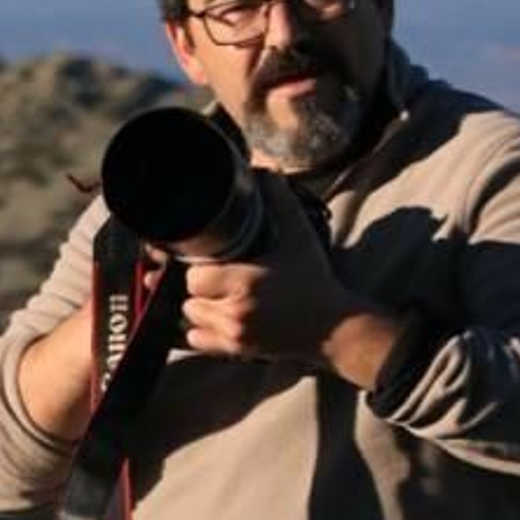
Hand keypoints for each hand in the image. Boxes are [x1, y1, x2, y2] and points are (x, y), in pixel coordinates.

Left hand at [178, 175, 401, 388]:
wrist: (332, 327)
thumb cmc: (313, 279)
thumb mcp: (299, 234)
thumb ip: (279, 199)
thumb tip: (265, 168)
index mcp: (245, 281)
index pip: (193, 276)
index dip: (197, 267)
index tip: (208, 261)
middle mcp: (236, 312)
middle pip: (187, 297)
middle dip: (198, 286)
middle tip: (214, 276)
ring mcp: (234, 335)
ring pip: (189, 318)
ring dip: (196, 306)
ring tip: (215, 295)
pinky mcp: (236, 351)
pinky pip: (195, 341)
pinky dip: (198, 330)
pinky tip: (215, 315)